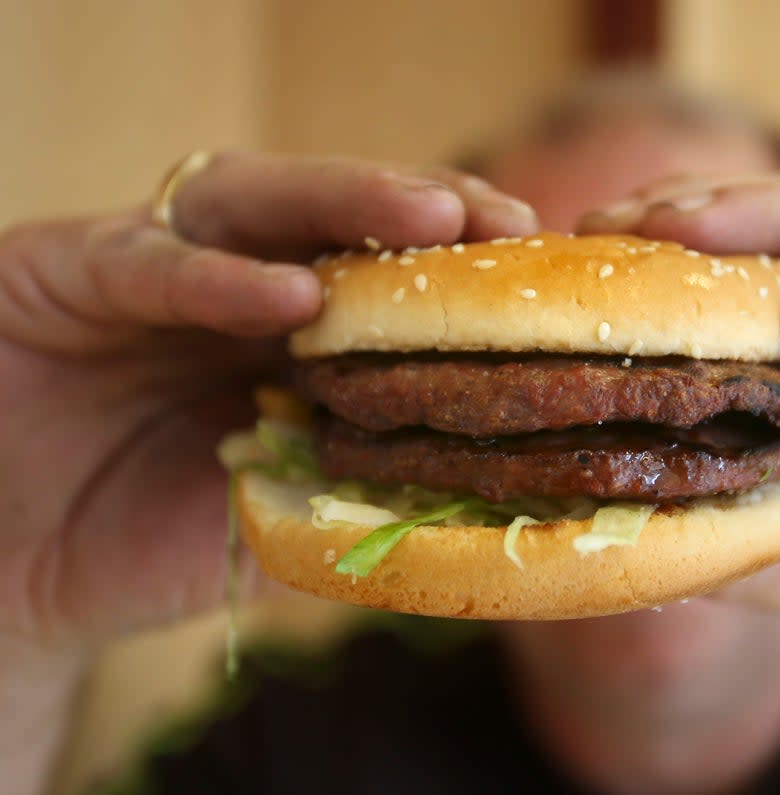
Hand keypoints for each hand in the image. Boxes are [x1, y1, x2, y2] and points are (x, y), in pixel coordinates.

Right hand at [0, 151, 536, 792]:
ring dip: (343, 204)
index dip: (459, 266)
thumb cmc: (152, 541)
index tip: (540, 267)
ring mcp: (149, 267)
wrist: (15, 576)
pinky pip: (142, 261)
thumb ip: (364, 496)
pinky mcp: (61, 271)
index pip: (383, 270)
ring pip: (252, 204)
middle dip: (422, 210)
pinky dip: (214, 276)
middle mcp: (227, 282)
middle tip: (501, 218)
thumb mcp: (285, 517)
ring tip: (430, 218)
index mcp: (287, 329)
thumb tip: (492, 510)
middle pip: (333, 216)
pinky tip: (283, 292)